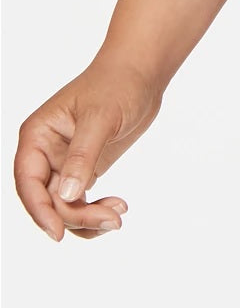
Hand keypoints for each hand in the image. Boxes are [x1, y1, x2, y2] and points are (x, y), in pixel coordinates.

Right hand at [13, 55, 163, 240]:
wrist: (141, 74)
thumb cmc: (117, 84)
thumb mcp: (100, 118)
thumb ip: (83, 156)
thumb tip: (68, 195)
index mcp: (38, 135)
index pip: (28, 181)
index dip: (39, 209)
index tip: (57, 233)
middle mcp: (45, 152)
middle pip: (48, 199)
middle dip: (75, 215)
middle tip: (112, 220)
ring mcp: (65, 163)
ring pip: (64, 205)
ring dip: (88, 217)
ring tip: (118, 216)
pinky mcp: (85, 169)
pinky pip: (80, 201)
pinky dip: (96, 210)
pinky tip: (119, 207)